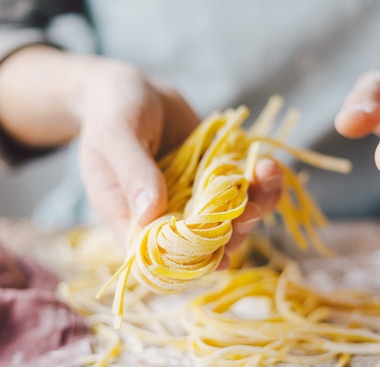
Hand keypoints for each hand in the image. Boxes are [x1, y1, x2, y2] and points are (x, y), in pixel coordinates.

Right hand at [73, 59, 281, 251]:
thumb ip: (132, 172)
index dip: (191, 264)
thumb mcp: (115, 136)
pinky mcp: (213, 179)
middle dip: (232, 233)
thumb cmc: (111, 112)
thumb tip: (150, 212)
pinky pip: (240, 191)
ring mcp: (193, 199)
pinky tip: (268, 167)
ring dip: (255, 207)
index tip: (221, 257)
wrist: (133, 89)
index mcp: (131, 220)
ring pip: (228, 220)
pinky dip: (260, 184)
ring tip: (268, 177)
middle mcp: (165, 216)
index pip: (160, 258)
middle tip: (251, 211)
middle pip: (203, 244)